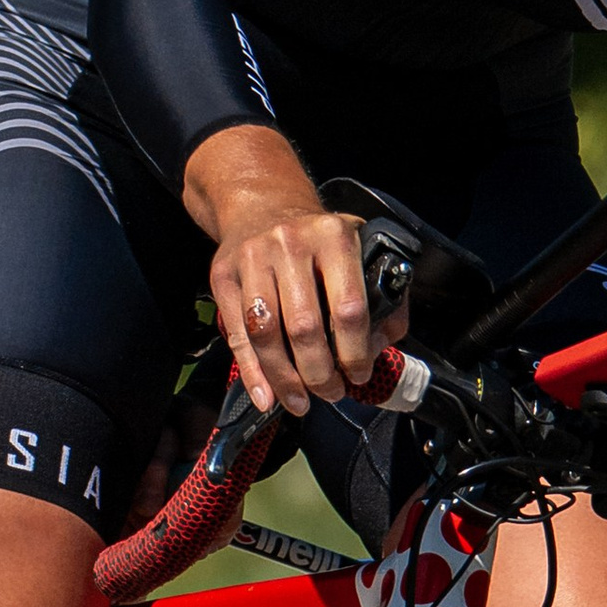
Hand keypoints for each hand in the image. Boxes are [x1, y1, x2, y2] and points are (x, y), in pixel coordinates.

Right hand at [183, 126, 402, 416]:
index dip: (355, 352)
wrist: (261, 205)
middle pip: (304, 326)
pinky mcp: (224, 276)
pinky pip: (237, 334)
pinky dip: (253, 373)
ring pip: (266, 334)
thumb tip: (379, 346)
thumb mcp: (359, 247)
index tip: (358, 374)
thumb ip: (382, 295)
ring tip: (301, 402)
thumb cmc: (317, 238)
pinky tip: (266, 397)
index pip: (349, 307)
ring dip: (285, 379)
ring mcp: (253, 259)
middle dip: (320, 373)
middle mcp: (291, 243)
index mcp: (334, 236)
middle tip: (331, 393)